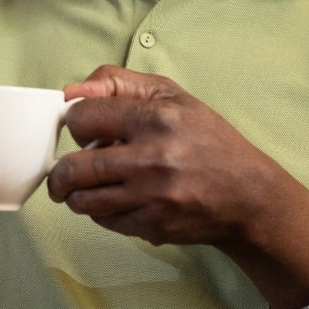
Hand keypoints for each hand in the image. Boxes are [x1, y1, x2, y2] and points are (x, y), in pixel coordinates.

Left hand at [47, 65, 291, 248]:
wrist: (248, 194)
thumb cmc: (207, 139)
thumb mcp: (170, 94)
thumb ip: (116, 82)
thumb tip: (71, 92)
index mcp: (155, 118)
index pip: (82, 117)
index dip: (76, 123)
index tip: (84, 130)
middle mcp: (153, 158)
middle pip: (73, 168)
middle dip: (61, 172)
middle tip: (63, 172)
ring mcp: (153, 196)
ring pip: (83, 200)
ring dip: (75, 194)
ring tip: (83, 187)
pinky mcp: (154, 225)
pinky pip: (104, 221)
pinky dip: (100, 212)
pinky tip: (114, 200)